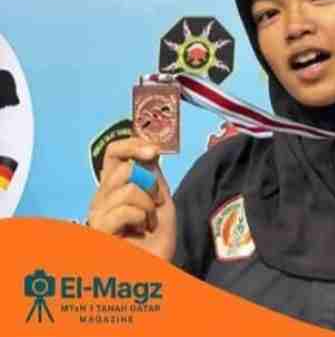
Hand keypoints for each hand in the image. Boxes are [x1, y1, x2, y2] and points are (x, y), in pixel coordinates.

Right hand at [87, 138, 175, 260]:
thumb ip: (152, 175)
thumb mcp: (160, 199)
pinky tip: (138, 233)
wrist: (157, 268)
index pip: (113, 153)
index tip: (154, 151)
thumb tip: (148, 147)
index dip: (132, 144)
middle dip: (150, 185)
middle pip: (123, 169)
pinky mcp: (97, 231)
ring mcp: (96, 215)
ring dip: (148, 206)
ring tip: (146, 224)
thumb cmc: (157, 238)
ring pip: (127, 189)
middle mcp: (100, 198)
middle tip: (154, 207)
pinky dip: (140, 218)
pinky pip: (123, 210)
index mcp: (114, 187)